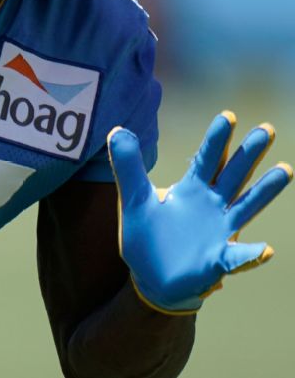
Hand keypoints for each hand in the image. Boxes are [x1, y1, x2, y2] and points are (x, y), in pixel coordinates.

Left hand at [109, 113, 291, 313]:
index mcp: (190, 190)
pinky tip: (264, 250)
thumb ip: (128, 168)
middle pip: (233, 174)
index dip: (217, 139)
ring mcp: (220, 232)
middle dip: (249, 153)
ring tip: (285, 169)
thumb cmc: (148, 237)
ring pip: (246, 206)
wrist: (152, 279)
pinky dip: (250, 255)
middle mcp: (211, 206)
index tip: (228, 115)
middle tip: (267, 129)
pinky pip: (238, 256)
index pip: (207, 159)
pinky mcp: (219, 260)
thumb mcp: (134, 200)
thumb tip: (118, 130)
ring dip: (265, 190)